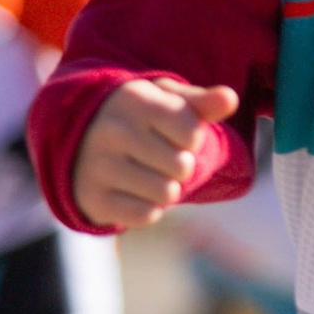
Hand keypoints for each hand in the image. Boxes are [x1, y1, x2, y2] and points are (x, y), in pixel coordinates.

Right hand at [72, 79, 238, 230]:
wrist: (84, 141)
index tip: (173, 132)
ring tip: (149, 173)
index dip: (193, 138)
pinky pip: (145, 215)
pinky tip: (134, 191)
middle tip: (161, 156)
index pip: (192, 132)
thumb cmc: (141, 118)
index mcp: (135, 99)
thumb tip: (229, 99)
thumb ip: (202, 102)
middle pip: (182, 167)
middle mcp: (112, 130)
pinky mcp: (93, 198)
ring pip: (166, 194)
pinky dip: (149, 208)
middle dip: (181, 166)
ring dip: (167, 189)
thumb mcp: (169, 101)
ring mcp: (98, 166)